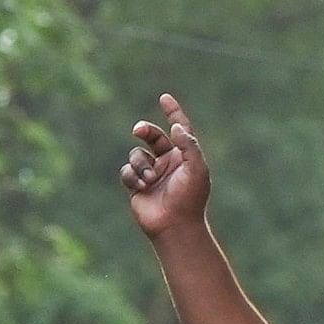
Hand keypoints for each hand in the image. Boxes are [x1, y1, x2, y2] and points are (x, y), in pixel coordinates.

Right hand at [119, 94, 210, 242]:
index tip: (164, 98)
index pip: (179, 129)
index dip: (173, 112)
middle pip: (152, 137)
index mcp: (184, 156)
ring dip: (141, 165)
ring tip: (150, 179)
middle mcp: (168, 162)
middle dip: (145, 130)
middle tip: (138, 130)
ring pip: (136, 155)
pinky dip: (133, 176)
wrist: (175, 226)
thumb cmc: (190, 198)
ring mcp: (151, 173)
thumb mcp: (196, 169)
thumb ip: (188, 146)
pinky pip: (127, 171)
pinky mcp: (137, 185)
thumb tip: (176, 126)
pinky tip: (142, 187)